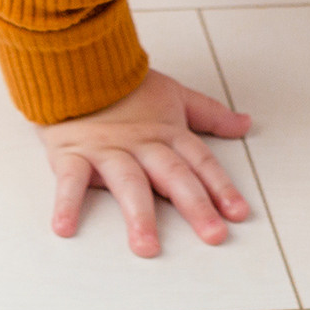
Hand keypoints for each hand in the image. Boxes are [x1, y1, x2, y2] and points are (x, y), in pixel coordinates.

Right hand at [35, 67, 251, 255]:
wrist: (78, 63)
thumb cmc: (127, 88)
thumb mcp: (175, 95)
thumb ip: (210, 114)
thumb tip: (245, 123)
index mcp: (167, 132)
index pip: (200, 161)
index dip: (221, 186)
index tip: (238, 214)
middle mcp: (142, 144)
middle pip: (173, 175)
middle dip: (195, 205)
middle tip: (213, 235)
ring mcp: (108, 150)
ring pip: (128, 181)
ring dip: (138, 214)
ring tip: (147, 246)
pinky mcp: (73, 153)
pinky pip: (70, 180)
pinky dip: (66, 203)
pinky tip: (65, 227)